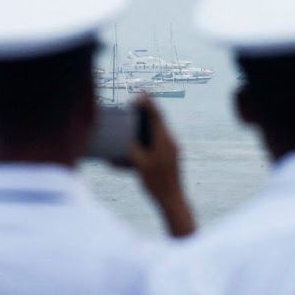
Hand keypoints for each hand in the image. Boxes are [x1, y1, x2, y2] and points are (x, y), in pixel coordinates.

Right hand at [128, 97, 194, 237]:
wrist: (173, 200)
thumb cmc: (156, 183)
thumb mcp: (139, 165)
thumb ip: (130, 150)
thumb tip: (121, 140)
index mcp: (164, 140)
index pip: (156, 115)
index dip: (147, 103)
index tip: (138, 94)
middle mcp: (170, 142)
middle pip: (158, 121)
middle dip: (146, 111)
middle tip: (134, 103)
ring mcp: (172, 149)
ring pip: (159, 131)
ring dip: (148, 124)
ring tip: (136, 119)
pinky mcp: (171, 157)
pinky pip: (159, 142)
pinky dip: (149, 138)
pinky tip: (140, 143)